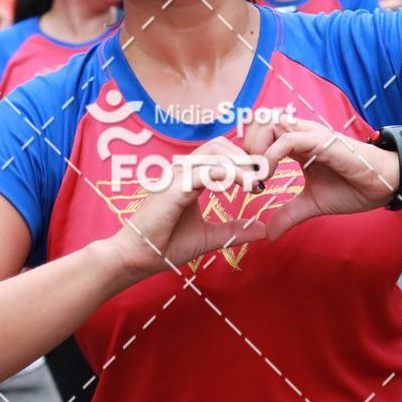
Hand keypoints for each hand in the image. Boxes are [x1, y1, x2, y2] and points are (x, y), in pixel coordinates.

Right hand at [110, 137, 266, 285]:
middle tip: (264, 177)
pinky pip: (207, 171)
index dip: (243, 161)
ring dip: (241, 164)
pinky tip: (246, 187)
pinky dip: (231, 174)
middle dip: (245, 157)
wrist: (137, 258)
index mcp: (189, 177)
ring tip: (257, 183)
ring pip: (216, 152)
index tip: (261, 180)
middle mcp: (182, 170)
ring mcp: (177, 176)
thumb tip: (262, 229)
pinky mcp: (174, 187)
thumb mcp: (209, 237)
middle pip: (220, 144)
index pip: (220, 153)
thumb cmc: (165, 245)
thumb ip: (234, 230)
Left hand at [257, 117, 399, 240]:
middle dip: (244, 146)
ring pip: (269, 123)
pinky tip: (268, 178)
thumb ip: (288, 213)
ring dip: (255, 149)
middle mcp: (300, 133)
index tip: (245, 180)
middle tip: (247, 175)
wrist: (384, 186)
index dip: (246, 152)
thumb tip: (269, 233)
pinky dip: (270, 157)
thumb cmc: (352, 187)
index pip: (259, 132)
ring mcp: (310, 135)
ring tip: (257, 177)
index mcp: (295, 143)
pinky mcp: (321, 142)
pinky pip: (287, 140)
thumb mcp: (312, 203)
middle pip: (258, 121)